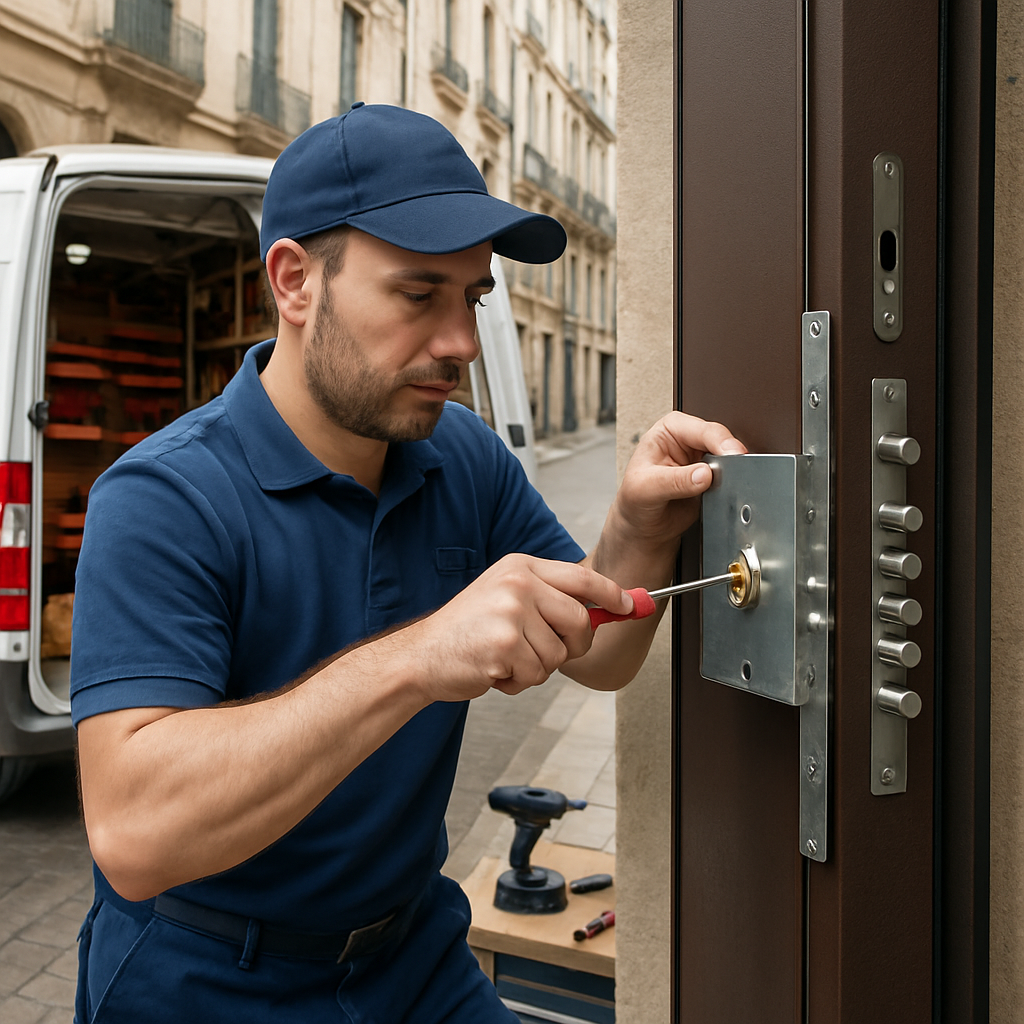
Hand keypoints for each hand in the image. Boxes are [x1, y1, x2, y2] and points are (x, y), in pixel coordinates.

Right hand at [406, 554, 632, 700]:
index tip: (630, 606)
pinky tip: (495, 670)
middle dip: (573, 645)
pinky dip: (519, 682)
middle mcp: (518, 583)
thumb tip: (612, 607)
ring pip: (559, 654)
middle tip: (543, 650)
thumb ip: (552, 599)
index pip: (581, 577)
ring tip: (505, 658)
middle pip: (581, 620)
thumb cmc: (468, 631)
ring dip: (537, 668)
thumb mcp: (507, 597)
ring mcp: (511, 613)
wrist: (422, 655)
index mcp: (521, 566)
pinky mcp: (504, 644)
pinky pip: (537, 674)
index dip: (612, 594)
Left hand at [612, 412, 745, 548]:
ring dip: (731, 472)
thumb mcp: (646, 489)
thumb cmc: (634, 501)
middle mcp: (687, 441)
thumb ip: (675, 480)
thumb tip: (704, 475)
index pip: (702, 430)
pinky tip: (722, 493)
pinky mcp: (712, 479)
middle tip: (732, 473)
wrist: (642, 527)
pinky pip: (731, 478)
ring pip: (729, 459)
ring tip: (720, 485)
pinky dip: (731, 485)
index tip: (732, 456)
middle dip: (729, 457)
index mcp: (669, 430)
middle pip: (721, 441)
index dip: (720, 442)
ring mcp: (701, 460)